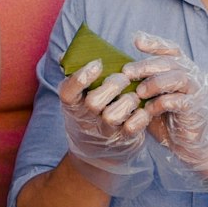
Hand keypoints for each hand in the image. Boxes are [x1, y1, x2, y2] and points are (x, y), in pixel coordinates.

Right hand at [58, 58, 153, 196]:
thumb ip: (75, 76)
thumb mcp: (77, 99)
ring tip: (134, 94)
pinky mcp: (122, 140)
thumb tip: (64, 55)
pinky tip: (143, 108)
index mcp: (72, 105)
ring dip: (128, 100)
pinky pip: (132, 128)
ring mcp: (104, 131)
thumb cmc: (90, 114)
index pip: (68, 92)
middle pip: (94, 102)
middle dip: (112, 85)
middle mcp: (85, 119)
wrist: (99, 151)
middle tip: (124, 77)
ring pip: (113, 116)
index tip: (97, 63)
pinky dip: (141, 116)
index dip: (81, 78)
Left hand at [131, 33, 207, 191]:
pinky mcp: (197, 109)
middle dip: (146, 65)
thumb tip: (119, 72)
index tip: (135, 41)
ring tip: (138, 92)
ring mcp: (198, 91)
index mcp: (183, 69)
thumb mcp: (153, 99)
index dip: (155, 42)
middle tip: (126, 72)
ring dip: (154, 83)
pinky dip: (161, 104)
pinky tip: (148, 110)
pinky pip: (179, 101)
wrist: (193, 146)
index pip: (171, 48)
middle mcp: (193, 76)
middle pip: (171, 61)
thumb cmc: (170, 121)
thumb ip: (144, 84)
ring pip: (177, 77)